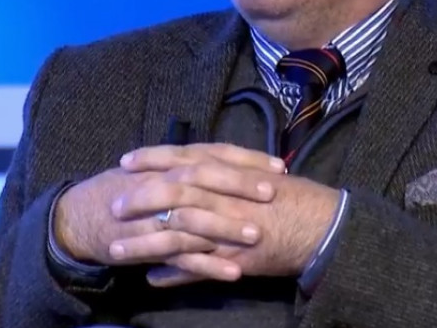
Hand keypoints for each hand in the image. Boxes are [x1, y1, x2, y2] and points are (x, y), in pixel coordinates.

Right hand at [52, 143, 284, 269]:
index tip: (277, 166)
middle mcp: (163, 183)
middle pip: (204, 179)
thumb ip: (188, 166)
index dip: (245, 159)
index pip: (213, 154)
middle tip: (272, 192)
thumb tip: (228, 162)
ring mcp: (154, 215)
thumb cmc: (123, 190)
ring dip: (226, 227)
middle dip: (239, 185)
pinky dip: (207, 265)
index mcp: (170, 163)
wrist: (79, 216)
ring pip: (194, 219)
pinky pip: (181, 256)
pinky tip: (233, 273)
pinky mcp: (147, 245)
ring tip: (257, 236)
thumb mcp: (156, 170)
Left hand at [112, 144, 340, 285]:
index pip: (183, 158)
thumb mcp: (259, 173)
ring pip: (175, 233)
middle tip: (113, 205)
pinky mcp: (233, 256)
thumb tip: (202, 163)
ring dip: (143, 243)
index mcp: (229, 170)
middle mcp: (223, 195)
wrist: (322, 225)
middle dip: (139, 199)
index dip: (152, 158)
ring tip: (115, 250)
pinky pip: (196, 268)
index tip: (126, 160)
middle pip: (172, 193)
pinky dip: (173, 274)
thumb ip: (229, 169)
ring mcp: (226, 227)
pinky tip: (151, 279)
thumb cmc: (294, 197)